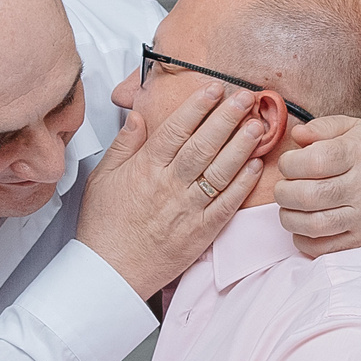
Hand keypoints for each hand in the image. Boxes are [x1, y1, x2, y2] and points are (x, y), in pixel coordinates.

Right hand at [76, 82, 265, 296]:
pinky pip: (227, 204)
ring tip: (258, 125)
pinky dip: (243, 184)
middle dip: (227, 117)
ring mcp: (188, 209)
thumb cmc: (105, 227)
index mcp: (146, 169)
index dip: (197, 106)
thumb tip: (138, 115)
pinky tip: (255, 166)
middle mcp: (169, 186)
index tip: (213, 87)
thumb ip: (124, 145)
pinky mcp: (202, 231)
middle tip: (246, 97)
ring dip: (241, 146)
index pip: (176, 129)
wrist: (110, 273)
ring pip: (220, 171)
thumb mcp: (102, 178)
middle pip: (204, 144)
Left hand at [275, 115, 360, 254]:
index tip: (288, 165)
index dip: (289, 164)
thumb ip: (323, 127)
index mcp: (359, 153)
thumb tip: (297, 136)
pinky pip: (323, 247)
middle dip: (284, 192)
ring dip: (289, 217)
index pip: (314, 161)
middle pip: (309, 195)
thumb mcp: (355, 129)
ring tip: (289, 207)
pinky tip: (302, 226)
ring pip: (313, 224)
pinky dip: (302, 239)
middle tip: (283, 188)